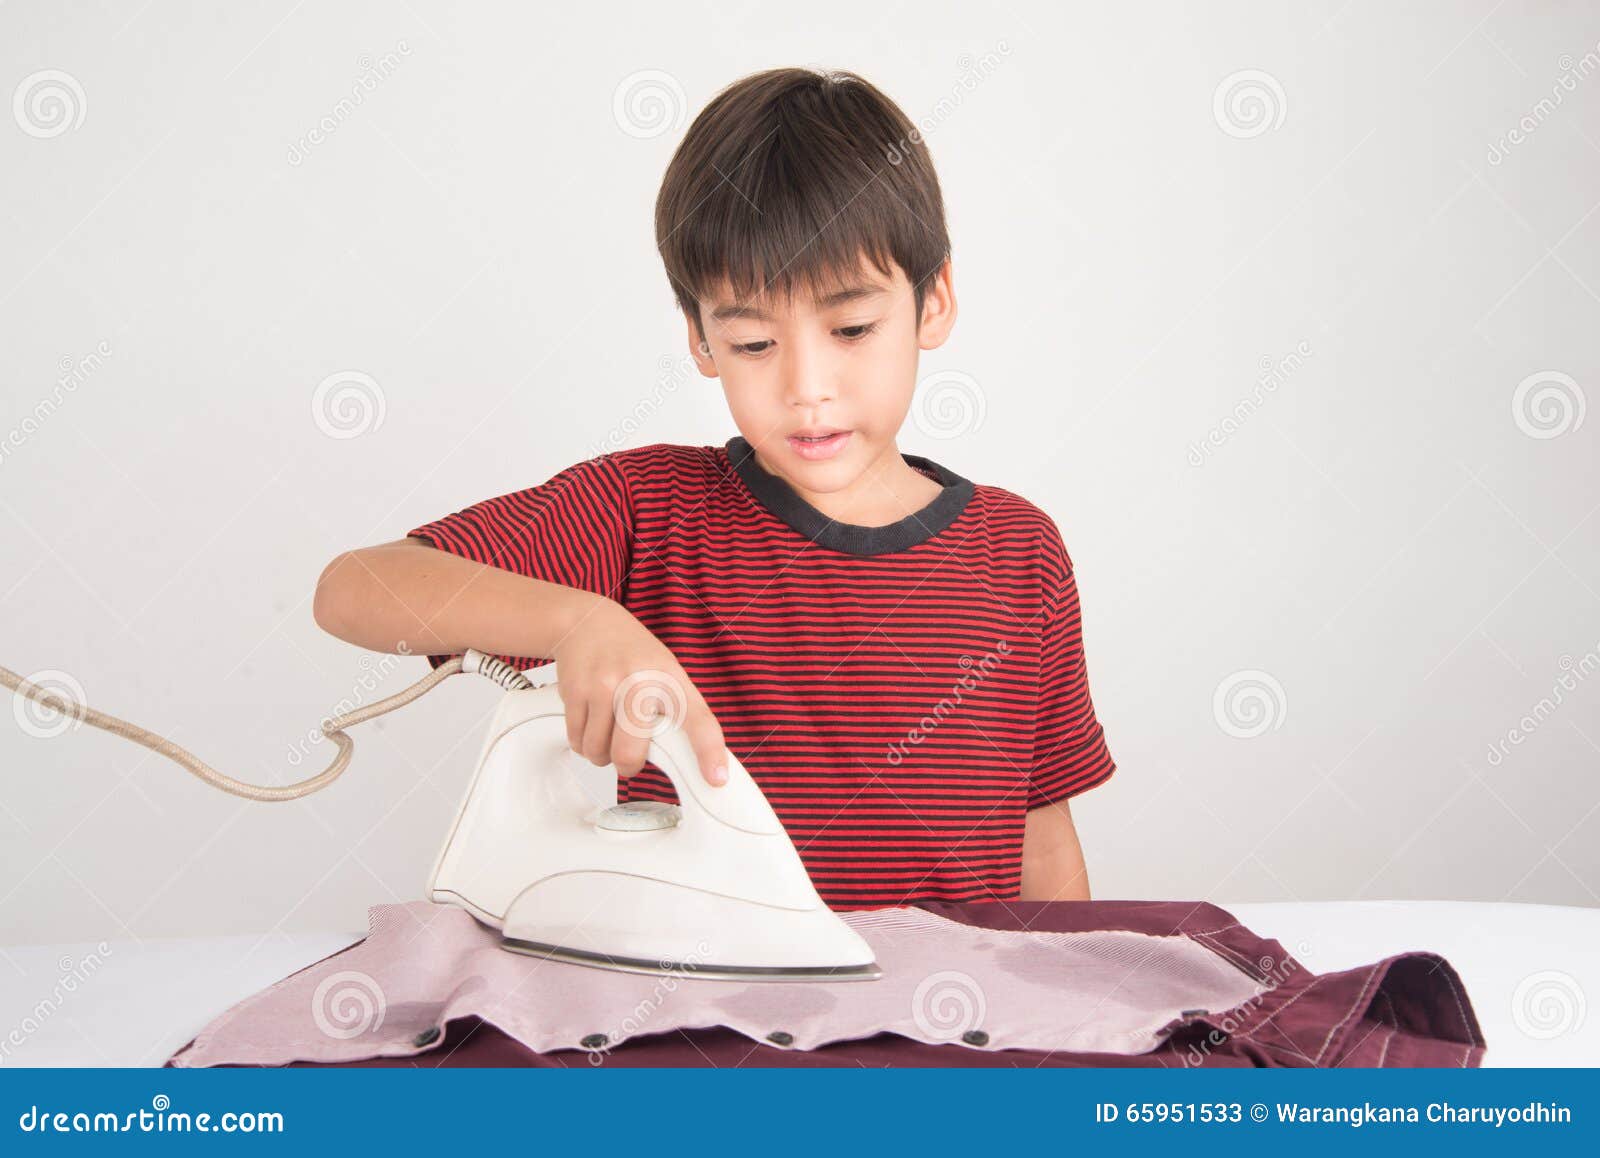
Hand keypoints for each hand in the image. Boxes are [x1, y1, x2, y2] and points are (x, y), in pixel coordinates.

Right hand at [550, 598, 727, 785]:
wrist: (587, 621)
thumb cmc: (631, 652)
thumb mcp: (665, 670)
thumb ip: (674, 710)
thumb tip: (686, 759)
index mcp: (671, 679)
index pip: (698, 720)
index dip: (709, 752)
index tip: (715, 778)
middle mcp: (639, 682)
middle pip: (629, 752)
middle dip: (628, 765)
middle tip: (629, 758)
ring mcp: (605, 686)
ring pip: (598, 751)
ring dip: (601, 754)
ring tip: (608, 732)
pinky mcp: (576, 691)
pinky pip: (577, 741)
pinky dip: (583, 743)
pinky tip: (590, 723)